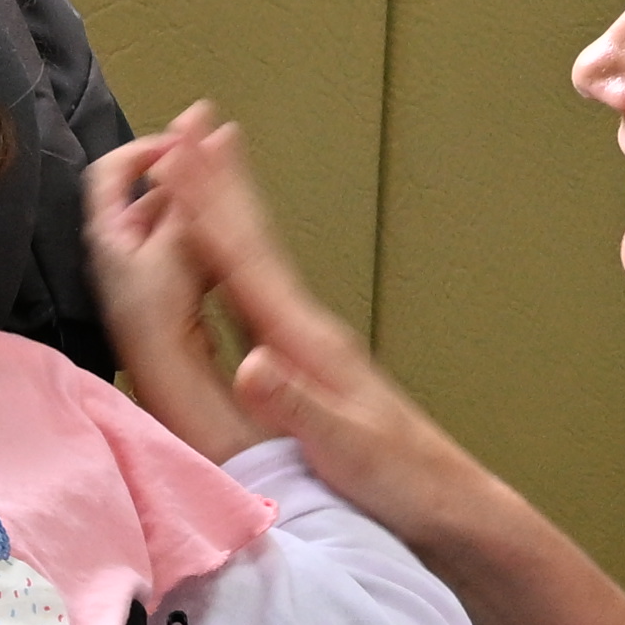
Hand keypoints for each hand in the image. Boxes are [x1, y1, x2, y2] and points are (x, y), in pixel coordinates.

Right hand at [99, 107, 472, 531]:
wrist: (450, 502)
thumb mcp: (346, 449)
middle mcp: (308, 330)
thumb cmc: (401, 480)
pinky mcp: (312, 365)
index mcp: (306, 344)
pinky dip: (237, 264)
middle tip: (192, 122)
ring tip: (211, 164)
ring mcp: (311, 344)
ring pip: (257, 260)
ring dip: (229, 210)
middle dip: (218, 183)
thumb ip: (297, 407)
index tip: (174, 154)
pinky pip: (260, 296)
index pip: (243, 262)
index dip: (205, 209)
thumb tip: (251, 366)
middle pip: (252, 242)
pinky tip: (228, 262)